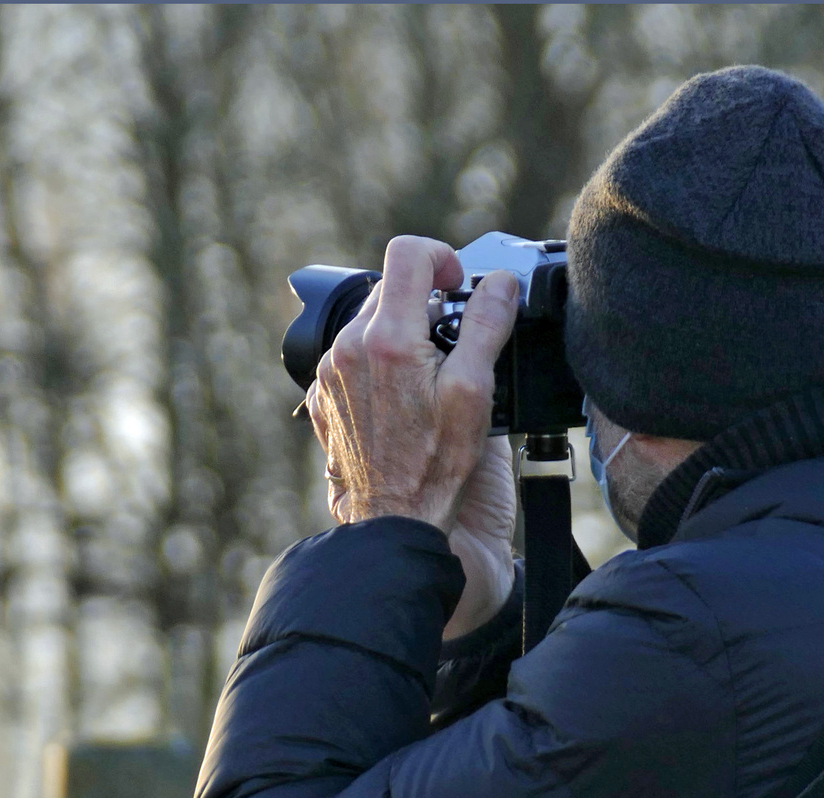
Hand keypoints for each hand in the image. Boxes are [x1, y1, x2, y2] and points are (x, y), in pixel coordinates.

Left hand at [306, 235, 518, 635]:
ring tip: (427, 376)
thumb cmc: (435, 465)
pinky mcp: (323, 394)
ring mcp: (330, 372)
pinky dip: (377, 362)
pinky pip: (351, 355)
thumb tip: (500, 284)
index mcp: (388, 339)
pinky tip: (400, 397)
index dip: (441, 258)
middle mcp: (349, 347)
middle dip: (425, 302)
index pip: (407, 253)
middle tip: (453, 341)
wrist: (390, 518)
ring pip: (369, 322)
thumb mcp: (475, 391)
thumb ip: (487, 326)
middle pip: (389, 288)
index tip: (458, 287)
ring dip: (400, 333)